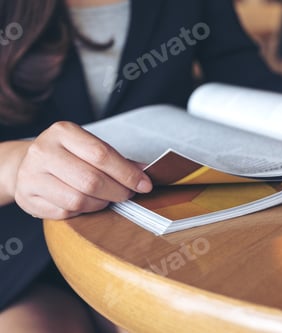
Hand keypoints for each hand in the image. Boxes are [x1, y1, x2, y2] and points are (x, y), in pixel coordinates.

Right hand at [12, 121, 152, 219]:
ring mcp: (31, 175)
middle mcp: (43, 151)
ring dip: (101, 204)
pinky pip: (65, 213)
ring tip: (108, 198)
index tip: (144, 184)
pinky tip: (88, 203)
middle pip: (91, 180)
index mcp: (63, 132)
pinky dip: (83, 211)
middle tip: (128, 194)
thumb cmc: (67, 156)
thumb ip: (117, 160)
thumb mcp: (90, 148)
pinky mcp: (26, 197)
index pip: (102, 154)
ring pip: (78, 200)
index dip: (127, 173)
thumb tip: (145, 172)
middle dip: (118, 191)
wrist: (26, 164)